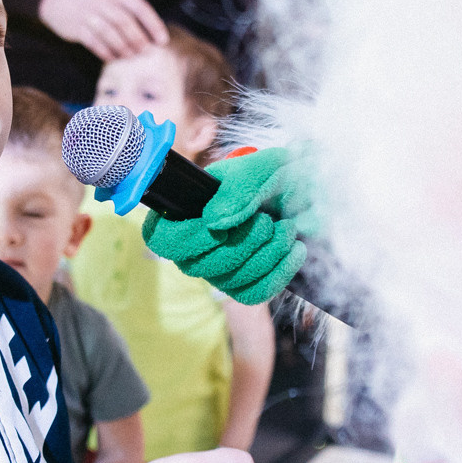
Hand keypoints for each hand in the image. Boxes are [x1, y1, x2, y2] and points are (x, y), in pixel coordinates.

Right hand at [38, 0, 168, 60]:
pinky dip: (105, 52)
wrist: (57, 0)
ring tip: (130, 57)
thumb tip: (152, 35)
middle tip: (145, 52)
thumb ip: (130, 11)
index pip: (140, 7)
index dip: (153, 25)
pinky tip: (112, 58)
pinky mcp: (76, 27)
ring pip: (110, 33)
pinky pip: (94, 42)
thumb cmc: (92, 2)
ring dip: (123, 47)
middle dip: (138, 39)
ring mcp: (88, 13)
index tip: (162, 41)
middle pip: (125, 21)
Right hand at [142, 148, 318, 304]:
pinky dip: (279, 272)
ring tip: (286, 229)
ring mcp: (216, 270)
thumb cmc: (268, 174)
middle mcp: (192, 247)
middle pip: (199, 266)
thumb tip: (214, 222)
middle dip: (241, 244)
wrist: (300, 188)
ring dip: (265, 255)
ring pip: (229, 280)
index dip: (188, 240)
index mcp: (181, 212)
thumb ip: (235, 190)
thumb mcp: (257, 170)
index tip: (222, 228)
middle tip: (267, 221)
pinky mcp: (242, 285)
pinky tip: (294, 250)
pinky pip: (253, 293)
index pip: (161, 239)